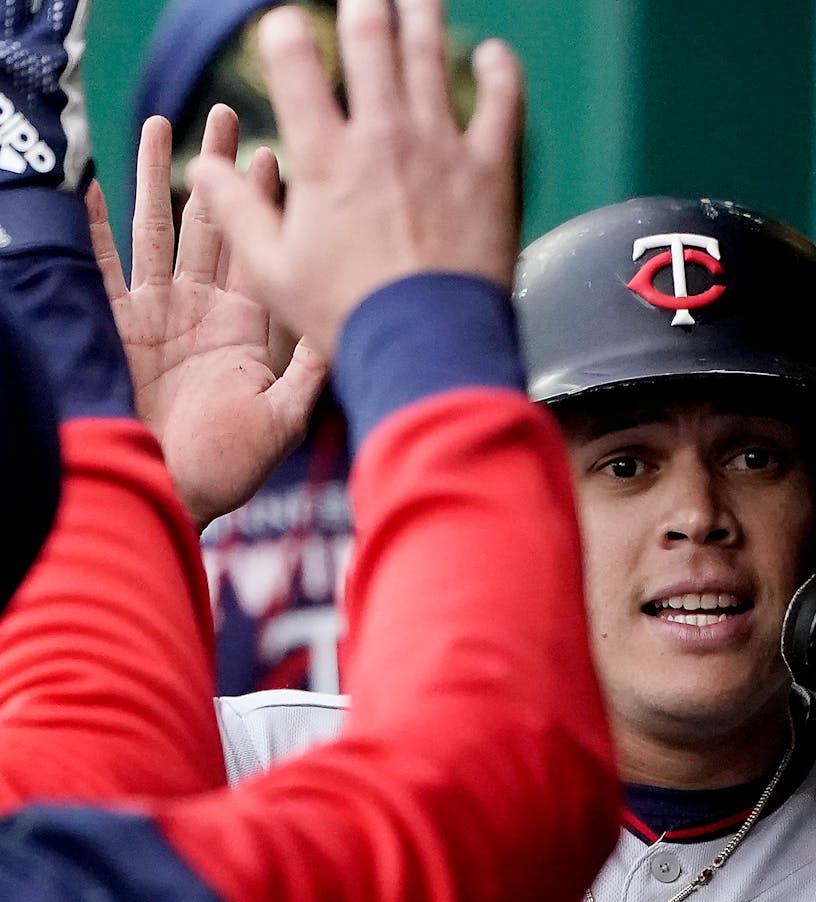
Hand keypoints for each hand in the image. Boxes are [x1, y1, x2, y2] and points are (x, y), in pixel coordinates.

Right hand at [88, 107, 326, 528]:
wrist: (170, 494)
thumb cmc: (229, 466)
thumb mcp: (282, 414)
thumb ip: (310, 367)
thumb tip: (349, 324)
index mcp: (246, 326)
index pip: (260, 247)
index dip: (266, 202)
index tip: (277, 154)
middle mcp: (202, 310)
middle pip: (211, 223)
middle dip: (219, 170)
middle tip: (226, 115)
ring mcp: (155, 314)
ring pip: (157, 228)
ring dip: (158, 178)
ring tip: (161, 124)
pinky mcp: (112, 326)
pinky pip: (100, 266)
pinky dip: (93, 228)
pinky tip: (89, 186)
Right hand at [186, 0, 524, 356]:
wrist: (429, 344)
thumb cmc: (350, 315)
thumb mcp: (273, 270)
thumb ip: (237, 210)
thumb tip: (203, 166)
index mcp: (324, 155)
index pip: (295, 62)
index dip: (287, 33)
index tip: (288, 27)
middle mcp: (383, 135)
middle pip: (371, 39)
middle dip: (364, 8)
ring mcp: (441, 145)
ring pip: (432, 55)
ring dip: (423, 16)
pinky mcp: (491, 167)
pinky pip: (501, 100)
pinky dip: (498, 69)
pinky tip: (493, 53)